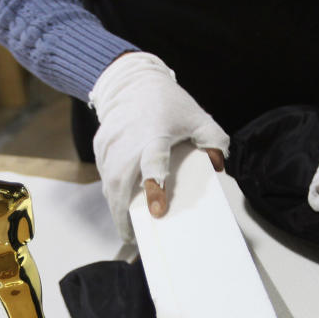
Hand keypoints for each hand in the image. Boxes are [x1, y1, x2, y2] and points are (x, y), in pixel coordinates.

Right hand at [89, 52, 226, 240]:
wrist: (132, 81)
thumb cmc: (168, 103)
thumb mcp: (198, 116)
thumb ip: (213, 139)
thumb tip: (218, 166)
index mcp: (155, 135)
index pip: (154, 163)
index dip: (156, 188)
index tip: (157, 211)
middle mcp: (128, 142)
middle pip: (120, 183)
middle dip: (124, 212)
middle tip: (132, 236)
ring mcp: (111, 145)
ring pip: (108, 183)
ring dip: (115, 206)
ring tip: (125, 225)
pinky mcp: (100, 146)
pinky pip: (104, 174)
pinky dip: (111, 191)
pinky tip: (119, 202)